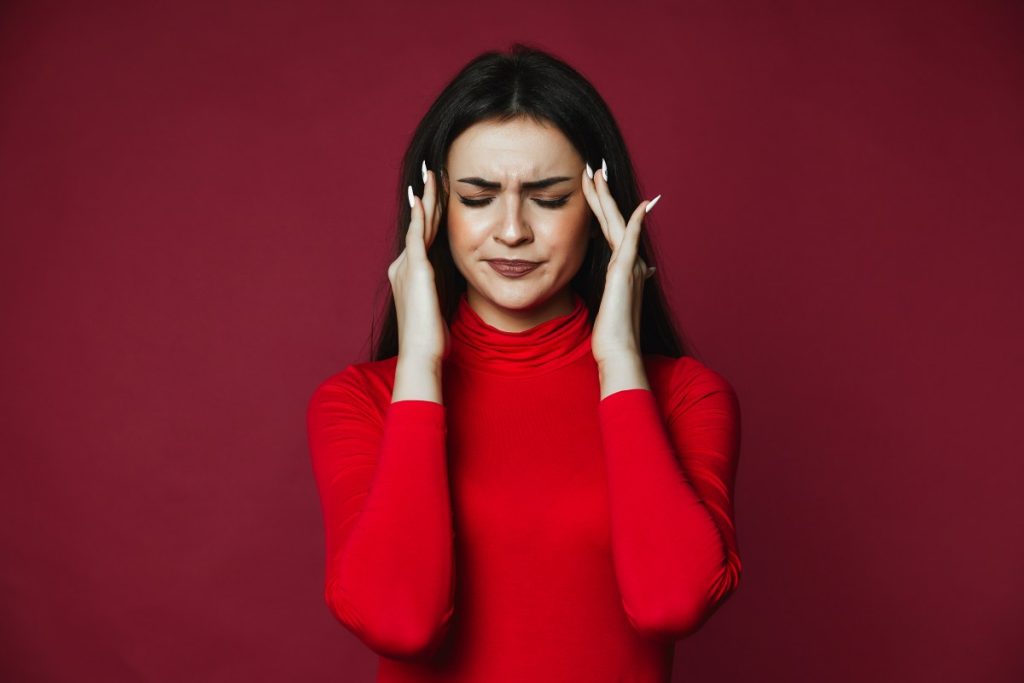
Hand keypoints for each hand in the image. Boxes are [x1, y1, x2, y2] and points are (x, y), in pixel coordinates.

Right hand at [388, 160, 449, 363]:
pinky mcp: (415, 269)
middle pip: (422, 225)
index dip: (432, 216)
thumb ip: (440, 295)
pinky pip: (417, 235)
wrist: (420, 353)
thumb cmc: (431, 340)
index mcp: (409, 275)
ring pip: (420, 224)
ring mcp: (407, 266)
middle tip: (431, 173)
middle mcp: (403, 266)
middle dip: (427, 198)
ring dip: (427, 198)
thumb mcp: (438, 311)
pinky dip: (420, 215)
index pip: (424, 238)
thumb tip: (448, 294)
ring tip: (431, 174)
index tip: (437, 196)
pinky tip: (421, 197)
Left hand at [581, 158, 659, 365]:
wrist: (618, 352)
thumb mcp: (612, 305)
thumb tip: (641, 273)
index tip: (595, 188)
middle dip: (604, 193)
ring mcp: (630, 267)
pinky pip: (632, 241)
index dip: (603, 208)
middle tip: (595, 168)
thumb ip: (620, 287)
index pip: (612, 230)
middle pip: (615, 220)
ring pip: (619, 223)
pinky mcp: (626, 274)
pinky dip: (636, 223)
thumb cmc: (611, 335)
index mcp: (623, 269)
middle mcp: (630, 264)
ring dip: (608, 198)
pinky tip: (638, 206)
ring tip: (596, 174)